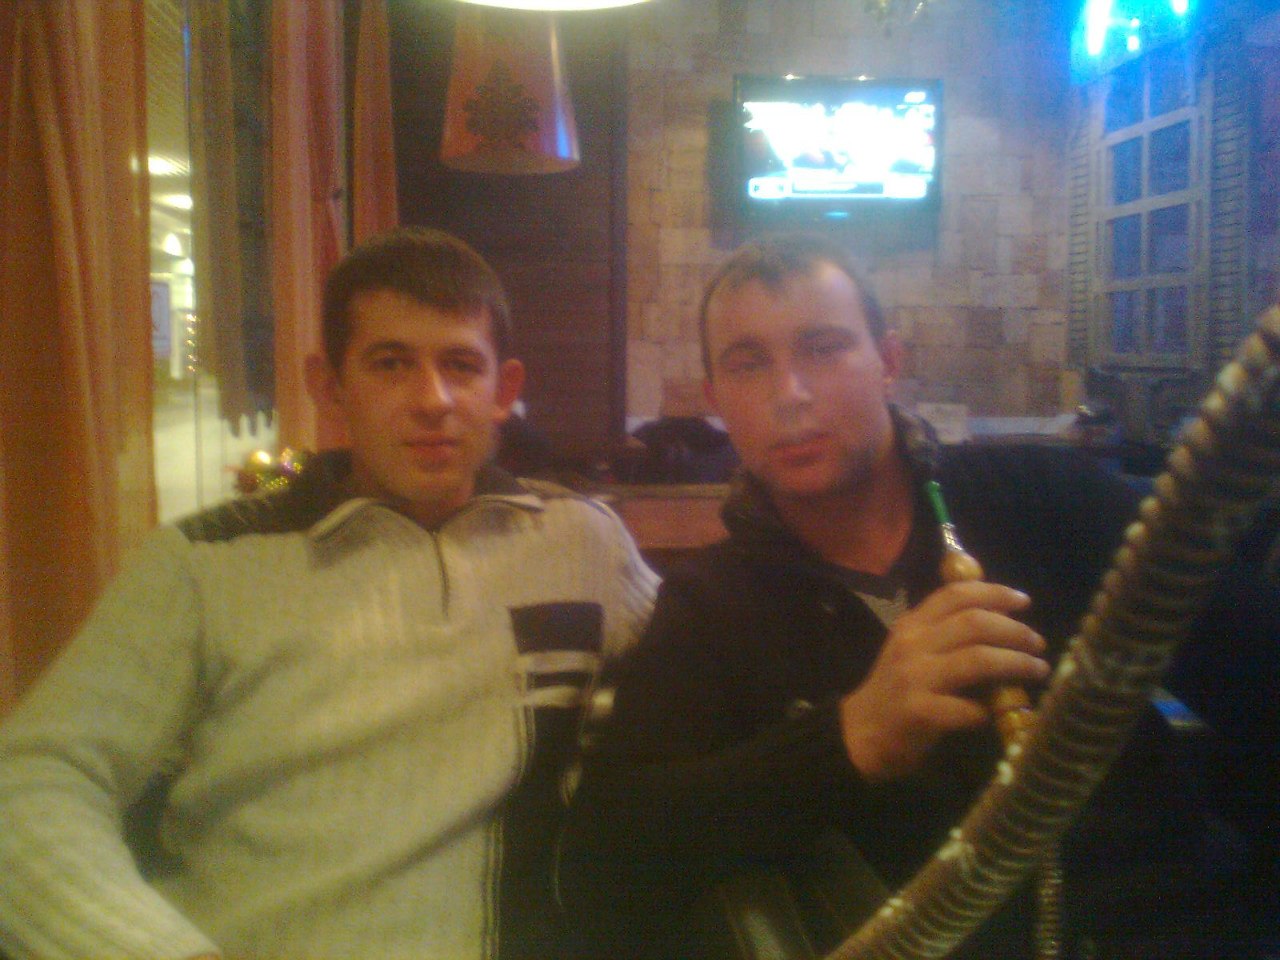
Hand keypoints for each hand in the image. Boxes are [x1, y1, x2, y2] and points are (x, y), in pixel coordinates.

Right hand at [839, 580, 1048, 780]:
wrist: (860, 734)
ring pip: (978, 659)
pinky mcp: (921, 712)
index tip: (1024, 601)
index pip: (956, 594)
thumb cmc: (895, 689)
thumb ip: (945, 632)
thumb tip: (1001, 621)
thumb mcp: (913, 650)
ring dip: (1016, 663)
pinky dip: (989, 710)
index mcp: (912, 624)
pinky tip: (995, 714)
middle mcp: (913, 644)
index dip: (995, 593)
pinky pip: (969, 708)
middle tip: (1037, 643)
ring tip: (1037, 670)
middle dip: (1015, 630)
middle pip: (974, 622)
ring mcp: (916, 677)